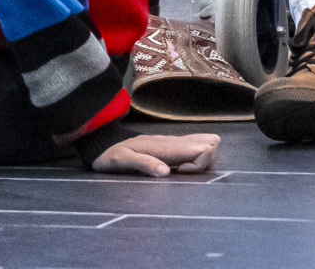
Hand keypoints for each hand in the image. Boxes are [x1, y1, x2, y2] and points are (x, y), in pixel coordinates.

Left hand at [92, 132, 218, 176]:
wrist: (103, 145)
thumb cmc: (111, 155)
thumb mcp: (121, 161)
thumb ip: (143, 164)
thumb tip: (166, 172)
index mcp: (165, 146)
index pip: (203, 148)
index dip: (199, 164)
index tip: (180, 172)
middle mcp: (173, 141)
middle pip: (212, 143)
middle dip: (205, 162)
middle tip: (181, 171)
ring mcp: (174, 142)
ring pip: (207, 144)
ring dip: (201, 161)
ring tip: (179, 170)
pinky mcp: (172, 146)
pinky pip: (196, 146)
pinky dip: (196, 158)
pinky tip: (179, 167)